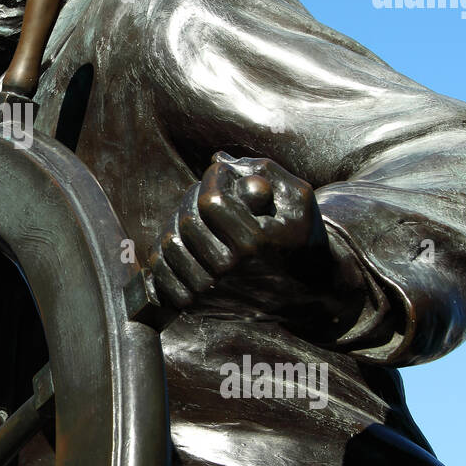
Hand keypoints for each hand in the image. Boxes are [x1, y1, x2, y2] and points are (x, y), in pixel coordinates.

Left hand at [147, 151, 329, 308]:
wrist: (306, 292)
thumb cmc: (300, 236)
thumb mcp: (296, 197)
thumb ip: (261, 170)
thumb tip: (217, 160)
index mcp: (255, 242)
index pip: (210, 200)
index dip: (213, 179)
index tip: (223, 175)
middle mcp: (230, 270)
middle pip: (187, 221)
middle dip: (195, 199)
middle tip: (210, 198)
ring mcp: (210, 291)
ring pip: (168, 245)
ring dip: (178, 225)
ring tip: (198, 220)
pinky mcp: (195, 305)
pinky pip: (160, 273)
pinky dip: (165, 255)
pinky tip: (184, 244)